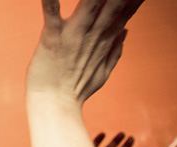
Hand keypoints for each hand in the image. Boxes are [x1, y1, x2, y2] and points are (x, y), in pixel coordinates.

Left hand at [26, 0, 143, 103]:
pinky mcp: (51, 38)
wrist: (53, 106)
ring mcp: (72, 36)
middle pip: (114, 5)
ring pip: (90, 5)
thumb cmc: (75, 90)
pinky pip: (51, 14)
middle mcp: (92, 35)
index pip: (126, 12)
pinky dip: (50, 1)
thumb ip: (114, 51)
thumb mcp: (101, 72)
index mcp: (104, 40)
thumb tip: (125, 31)